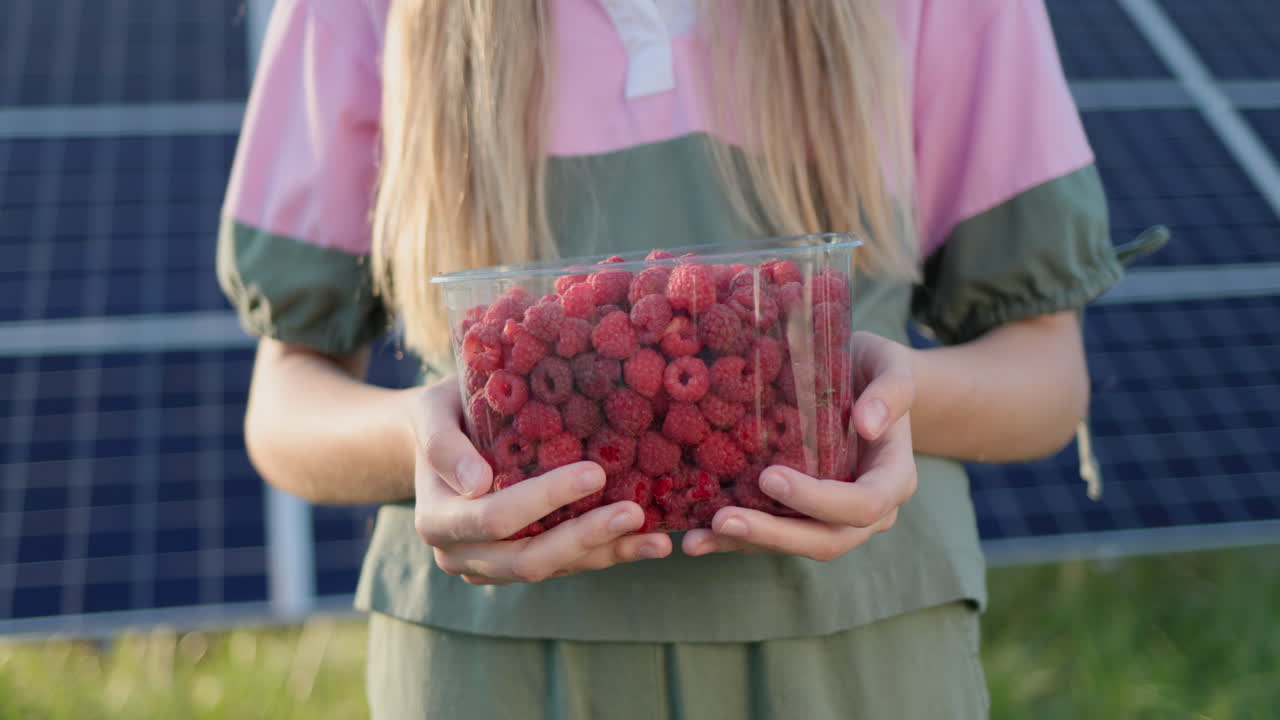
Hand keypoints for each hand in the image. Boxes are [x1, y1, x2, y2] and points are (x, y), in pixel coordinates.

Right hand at [409, 377, 672, 583]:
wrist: (441, 438)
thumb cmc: (443, 414)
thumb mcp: (432, 414)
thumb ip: (444, 446)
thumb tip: (477, 483)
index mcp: (437, 520)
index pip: (494, 518)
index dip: (544, 499)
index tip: (593, 472)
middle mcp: (461, 554)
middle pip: (528, 559)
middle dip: (584, 536)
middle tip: (634, 512)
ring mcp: (493, 566)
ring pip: (555, 569)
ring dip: (608, 554)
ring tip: (657, 540)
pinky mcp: (523, 564)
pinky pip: (568, 565)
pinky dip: (609, 554)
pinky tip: (650, 544)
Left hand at [683, 331, 917, 560]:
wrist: (859, 378)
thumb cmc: (874, 368)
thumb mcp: (890, 364)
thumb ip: (891, 391)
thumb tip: (869, 424)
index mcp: (893, 478)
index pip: (864, 505)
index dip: (819, 501)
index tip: (771, 477)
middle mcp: (868, 510)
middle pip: (826, 540)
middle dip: (773, 535)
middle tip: (723, 520)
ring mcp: (833, 518)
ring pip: (792, 545)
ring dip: (744, 544)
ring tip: (695, 539)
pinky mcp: (802, 515)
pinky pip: (770, 535)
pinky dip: (734, 539)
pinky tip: (694, 536)